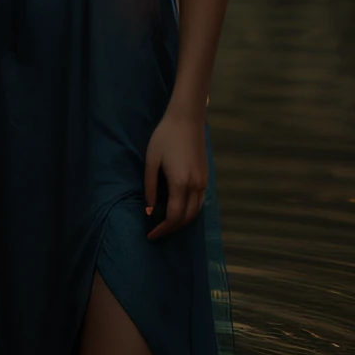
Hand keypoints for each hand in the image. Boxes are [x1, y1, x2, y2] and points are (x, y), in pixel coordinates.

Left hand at [145, 104, 207, 240]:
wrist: (187, 119)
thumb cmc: (165, 137)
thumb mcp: (151, 161)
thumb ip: (149, 187)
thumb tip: (149, 210)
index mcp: (180, 182)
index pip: (173, 216)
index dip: (162, 229)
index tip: (150, 235)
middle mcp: (195, 185)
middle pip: (187, 218)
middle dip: (172, 229)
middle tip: (157, 233)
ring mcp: (203, 182)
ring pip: (196, 212)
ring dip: (182, 222)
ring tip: (166, 224)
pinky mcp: (206, 177)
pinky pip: (200, 202)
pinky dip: (190, 211)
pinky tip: (178, 210)